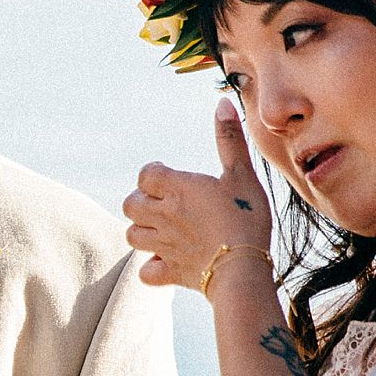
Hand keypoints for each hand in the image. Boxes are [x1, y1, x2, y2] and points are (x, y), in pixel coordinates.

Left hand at [122, 96, 273, 292]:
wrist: (243, 267)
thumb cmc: (245, 217)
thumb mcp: (242, 173)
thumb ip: (229, 139)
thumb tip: (222, 102)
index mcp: (176, 188)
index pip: (145, 174)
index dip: (154, 174)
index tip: (170, 176)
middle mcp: (162, 216)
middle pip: (129, 205)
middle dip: (141, 201)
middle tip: (163, 203)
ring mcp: (162, 246)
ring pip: (131, 236)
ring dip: (142, 231)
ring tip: (163, 229)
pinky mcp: (169, 273)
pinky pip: (145, 271)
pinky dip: (151, 266)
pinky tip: (166, 261)